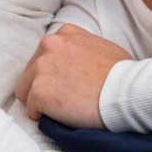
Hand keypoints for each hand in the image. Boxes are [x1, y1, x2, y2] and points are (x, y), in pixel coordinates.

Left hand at [14, 24, 130, 129]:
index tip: (66, 84)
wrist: (126, 92)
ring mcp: (41, 69)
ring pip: (25, 91)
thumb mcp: (102, 47)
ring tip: (63, 110)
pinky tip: (63, 117)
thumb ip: (82, 49)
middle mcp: (49, 46)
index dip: (54, 73)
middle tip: (64, 100)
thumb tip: (78, 64)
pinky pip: (31, 110)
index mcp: (64, 33)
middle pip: (31, 72)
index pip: (44, 55)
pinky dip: (43, 117)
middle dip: (44, 86)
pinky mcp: (38, 92)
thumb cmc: (122, 74)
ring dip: (41, 102)